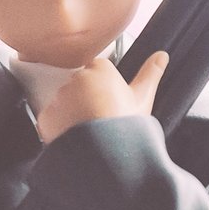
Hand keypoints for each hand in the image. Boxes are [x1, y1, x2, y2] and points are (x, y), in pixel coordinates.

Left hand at [37, 51, 168, 143]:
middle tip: (101, 119)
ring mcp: (59, 97)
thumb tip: (161, 55)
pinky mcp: (46, 116)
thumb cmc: (126, 126)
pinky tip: (76, 138)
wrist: (106, 154)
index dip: (105, 89)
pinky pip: (51, 120)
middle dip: (87, 100)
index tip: (110, 103)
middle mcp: (76, 78)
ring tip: (89, 131)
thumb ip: (150, 73)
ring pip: (65, 103)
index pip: (98, 72)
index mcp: (99, 69)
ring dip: (72, 114)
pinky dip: (60, 128)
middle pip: (80, 86)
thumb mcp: (143, 97)